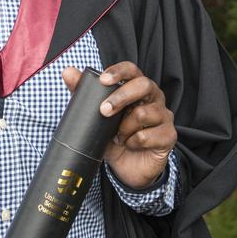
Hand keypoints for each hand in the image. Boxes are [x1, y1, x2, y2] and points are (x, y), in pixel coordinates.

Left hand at [62, 63, 176, 189]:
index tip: (103, 79)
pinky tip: (129, 145)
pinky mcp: (169, 136)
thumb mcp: (96, 115)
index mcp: (137, 88)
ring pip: (143, 113)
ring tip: (117, 136)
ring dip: (124, 128)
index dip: (119, 72)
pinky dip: (133, 142)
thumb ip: (84, 93)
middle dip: (121, 97)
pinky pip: (148, 135)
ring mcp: (164, 116)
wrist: (127, 167)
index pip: (133, 70)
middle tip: (103, 111)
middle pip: (143, 85)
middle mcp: (154, 98)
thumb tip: (67, 71)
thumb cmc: (114, 135)